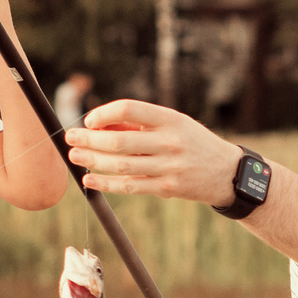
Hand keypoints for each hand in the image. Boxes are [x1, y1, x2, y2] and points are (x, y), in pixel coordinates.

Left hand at [64, 99, 242, 204]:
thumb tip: (100, 128)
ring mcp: (169, 167)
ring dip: (93, 160)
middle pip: (120, 140)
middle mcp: (170, 141)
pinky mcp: (167, 188)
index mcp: (170, 118)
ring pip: (121, 165)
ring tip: (75, 156)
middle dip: (90, 139)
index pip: (129, 109)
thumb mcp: (173, 125)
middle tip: (71, 138)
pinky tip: (89, 180)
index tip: (89, 120)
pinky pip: (130, 187)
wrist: (226, 172)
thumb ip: (140, 125)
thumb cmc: (192, 143)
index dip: (104, 113)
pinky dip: (106, 184)